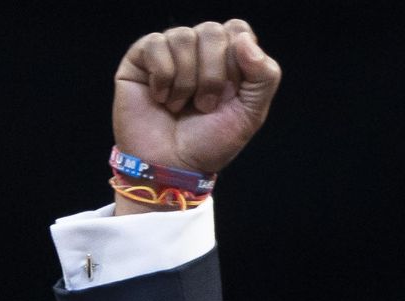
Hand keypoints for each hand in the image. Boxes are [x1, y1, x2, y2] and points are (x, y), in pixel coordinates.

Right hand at [112, 19, 280, 181]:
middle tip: (204, 106)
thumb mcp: (250, 114)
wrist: (173, 167)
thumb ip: (264, 76)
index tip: (231, 93)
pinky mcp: (140, 58)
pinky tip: (161, 98)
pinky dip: (163, 77)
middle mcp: (198, 49)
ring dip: (186, 81)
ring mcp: (169, 51)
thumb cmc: (210, 142)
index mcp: (227, 57)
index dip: (237, 61)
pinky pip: (156, 44)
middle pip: (212, 31)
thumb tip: (245, 40)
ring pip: (183, 36)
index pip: (237, 29)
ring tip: (181, 106)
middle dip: (212, 75)